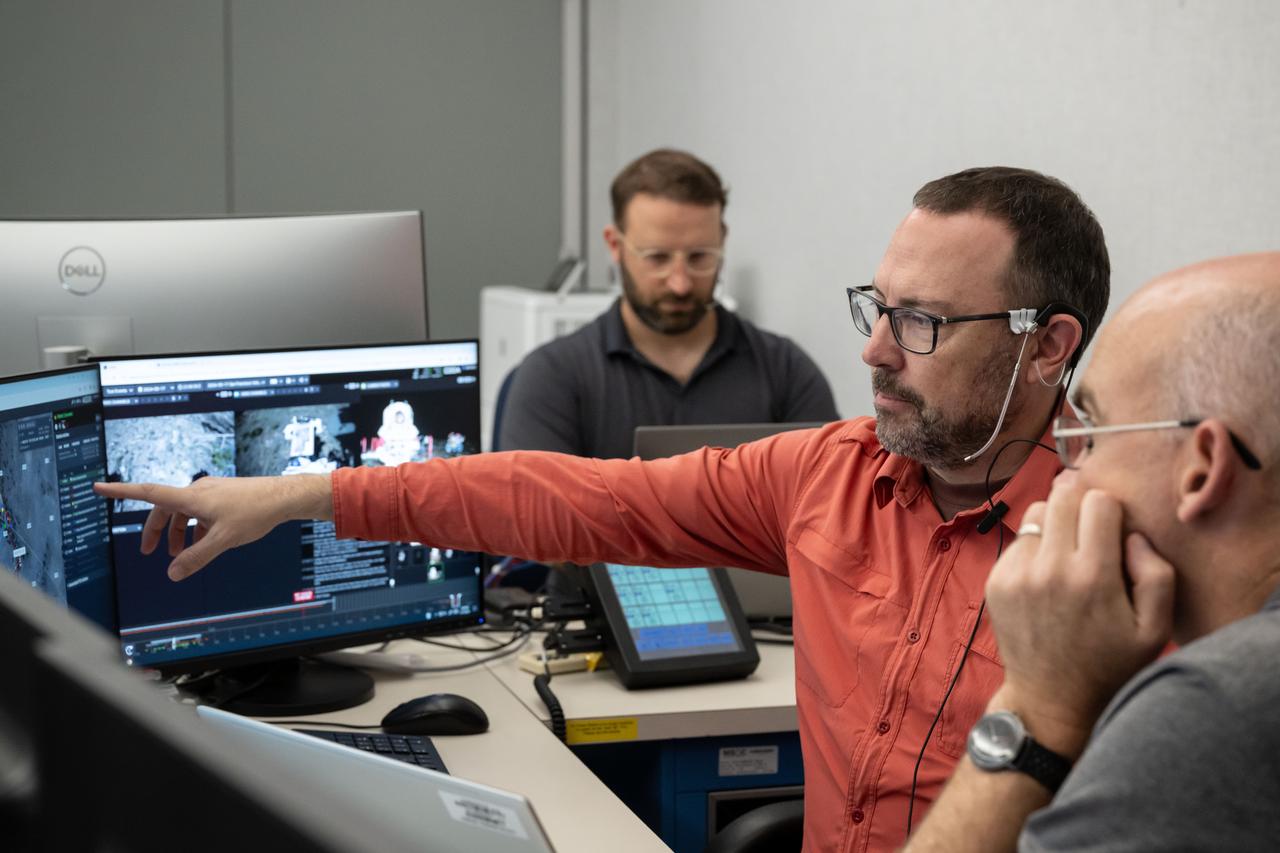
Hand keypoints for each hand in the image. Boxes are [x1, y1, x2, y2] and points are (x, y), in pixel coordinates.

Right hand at [93, 475, 332, 580]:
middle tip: (150, 553)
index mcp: (191, 497)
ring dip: (177, 532)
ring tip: (179, 554)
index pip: (148, 493)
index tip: (99, 488)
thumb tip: (172, 573)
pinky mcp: (222, 495)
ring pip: (183, 511)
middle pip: (165, 508)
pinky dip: (195, 527)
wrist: (283, 497)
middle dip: (155, 530)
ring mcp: (211, 491)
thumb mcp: (223, 541)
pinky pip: (199, 511)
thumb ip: (196, 558)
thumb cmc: (255, 512)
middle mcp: (198, 490)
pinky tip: (204, 542)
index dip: (121, 492)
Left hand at [984, 478, 1174, 755]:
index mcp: (1093, 576)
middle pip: (1062, 497)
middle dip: (1081, 507)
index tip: (1114, 533)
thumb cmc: (1111, 664)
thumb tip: (1132, 535)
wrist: (1052, 700)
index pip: (1098, 502)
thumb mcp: (1155, 629)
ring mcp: (1016, 574)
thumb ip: (1157, 574)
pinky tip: (1047, 577)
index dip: (1112, 512)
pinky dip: (1034, 548)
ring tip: (1068, 555)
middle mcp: (1050, 569)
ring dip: (1055, 524)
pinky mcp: (996, 582)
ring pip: (1036, 513)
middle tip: (1091, 534)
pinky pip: (1018, 540)